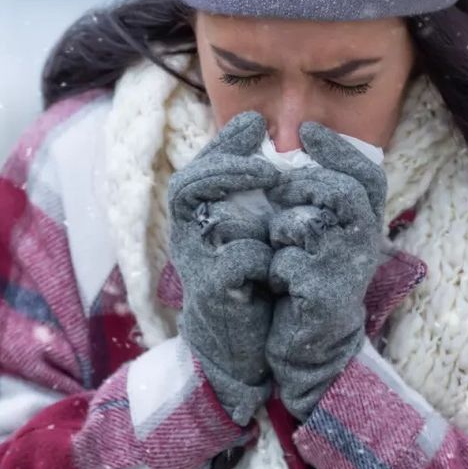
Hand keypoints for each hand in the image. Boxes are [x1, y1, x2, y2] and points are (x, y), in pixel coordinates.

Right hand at [166, 111, 280, 425]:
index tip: (256, 128)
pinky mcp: (212, 293)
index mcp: (197, 215)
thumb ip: (250, 184)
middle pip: (189, 184)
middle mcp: (188, 234)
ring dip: (245, 205)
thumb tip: (254, 124)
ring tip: (277, 199)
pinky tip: (280, 260)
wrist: (241, 344)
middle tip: (268, 167)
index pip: (200, 166)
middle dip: (228, 167)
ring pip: (208, 217)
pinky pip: (237, 260)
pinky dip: (262, 255)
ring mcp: (196, 263)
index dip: (225, 144)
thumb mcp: (248, 225)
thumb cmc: (249, 277)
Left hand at [263, 122, 388, 420]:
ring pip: (312, 225)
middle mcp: (363, 244)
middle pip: (344, 193)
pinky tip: (278, 280)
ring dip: (285, 228)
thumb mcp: (312, 233)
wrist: (307, 343)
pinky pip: (290, 264)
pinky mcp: (325, 298)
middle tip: (279, 188)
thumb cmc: (305, 279)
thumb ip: (308, 197)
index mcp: (362, 223)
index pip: (367, 175)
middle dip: (305, 185)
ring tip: (278, 243)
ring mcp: (347, 272)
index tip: (309, 130)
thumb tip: (282, 151)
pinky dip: (276, 267)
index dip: (340, 149)